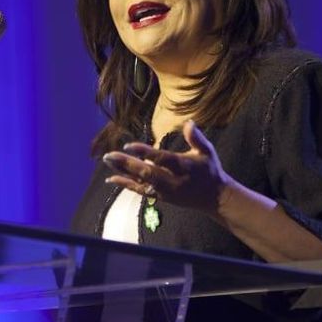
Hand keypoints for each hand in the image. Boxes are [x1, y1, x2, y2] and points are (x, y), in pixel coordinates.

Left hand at [102, 119, 228, 216]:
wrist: (214, 198)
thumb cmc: (210, 170)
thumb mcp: (207, 152)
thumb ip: (197, 138)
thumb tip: (189, 122)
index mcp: (183, 166)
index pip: (161, 158)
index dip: (144, 152)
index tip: (128, 145)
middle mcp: (172, 180)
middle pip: (146, 172)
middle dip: (126, 163)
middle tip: (108, 155)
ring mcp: (165, 191)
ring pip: (141, 182)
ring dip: (122, 172)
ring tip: (107, 160)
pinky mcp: (161, 198)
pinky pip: (141, 191)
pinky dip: (126, 185)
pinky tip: (111, 179)